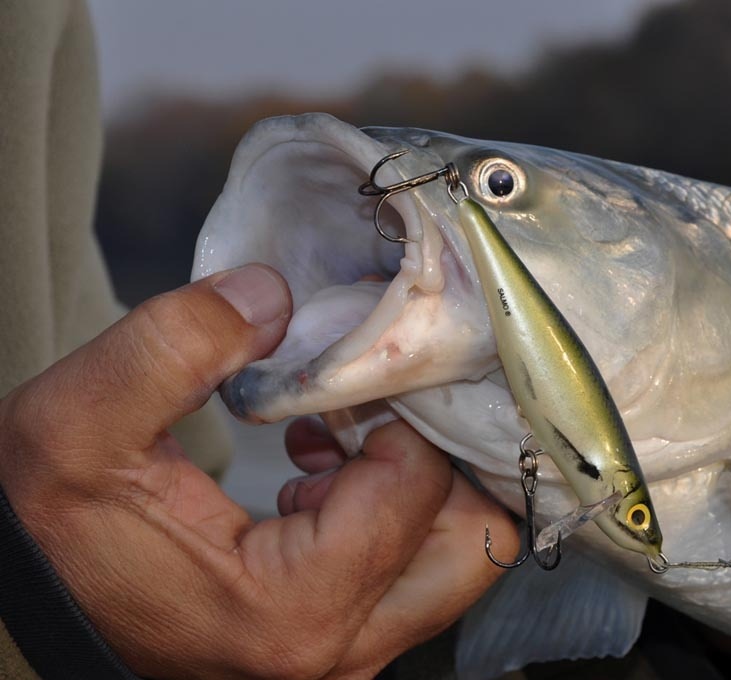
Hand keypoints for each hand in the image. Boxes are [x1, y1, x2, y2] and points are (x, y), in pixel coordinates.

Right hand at [0, 264, 515, 678]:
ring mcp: (347, 652)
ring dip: (421, 477)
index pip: (417, 487)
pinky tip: (326, 465)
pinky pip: (417, 566)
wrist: (29, 601)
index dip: (395, 404)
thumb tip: (275, 297)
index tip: (348, 368)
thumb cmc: (49, 532)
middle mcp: (339, 650)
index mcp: (291, 611)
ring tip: (341, 431)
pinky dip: (396, 506)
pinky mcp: (338, 638)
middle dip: (441, 447)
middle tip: (374, 398)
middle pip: (475, 539)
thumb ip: (176, 347)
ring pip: (459, 555)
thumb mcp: (78, 424)